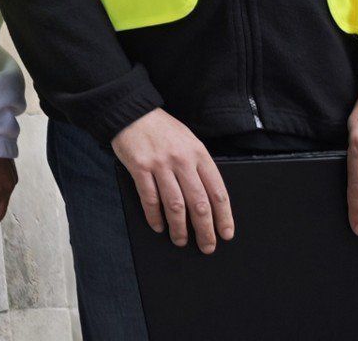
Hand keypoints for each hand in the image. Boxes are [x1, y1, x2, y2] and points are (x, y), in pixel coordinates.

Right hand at [111, 108, 233, 252]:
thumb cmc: (163, 129)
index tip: (225, 234)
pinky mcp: (140, 167)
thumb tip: (209, 201)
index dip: (224, 217)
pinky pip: (149, 198)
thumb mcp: (189, 141)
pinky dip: (154, 216)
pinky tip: (158, 225)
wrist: (132, 112)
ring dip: (179, 228)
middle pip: (199, 204)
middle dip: (205, 230)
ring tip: (180, 240)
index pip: (217, 192)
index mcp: (199, 154)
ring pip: (175, 205)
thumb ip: (198, 167)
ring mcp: (160, 164)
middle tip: (207, 246)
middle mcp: (182, 160)